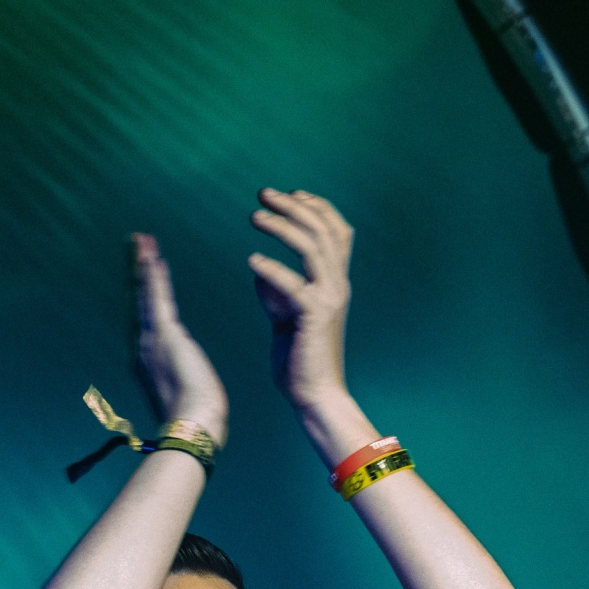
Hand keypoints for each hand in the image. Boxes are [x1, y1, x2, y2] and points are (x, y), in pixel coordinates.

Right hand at [131, 232, 228, 444]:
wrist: (193, 424)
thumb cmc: (196, 415)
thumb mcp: (187, 390)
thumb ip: (183, 375)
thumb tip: (188, 372)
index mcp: (149, 358)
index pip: (147, 315)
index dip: (145, 290)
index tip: (147, 270)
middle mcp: (144, 346)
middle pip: (140, 300)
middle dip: (138, 271)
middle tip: (137, 243)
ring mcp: (151, 340)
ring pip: (146, 294)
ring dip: (144, 265)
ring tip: (143, 240)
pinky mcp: (165, 335)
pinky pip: (158, 299)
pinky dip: (154, 277)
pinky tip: (154, 257)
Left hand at [247, 189, 354, 413]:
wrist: (315, 395)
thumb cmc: (299, 358)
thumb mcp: (286, 315)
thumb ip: (276, 290)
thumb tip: (260, 266)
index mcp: (335, 282)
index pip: (337, 231)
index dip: (317, 206)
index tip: (290, 193)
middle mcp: (338, 285)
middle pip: (323, 230)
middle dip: (293, 205)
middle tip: (262, 193)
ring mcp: (329, 299)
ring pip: (311, 248)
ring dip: (282, 226)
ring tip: (254, 216)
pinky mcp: (313, 317)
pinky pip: (293, 284)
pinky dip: (272, 269)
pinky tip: (251, 260)